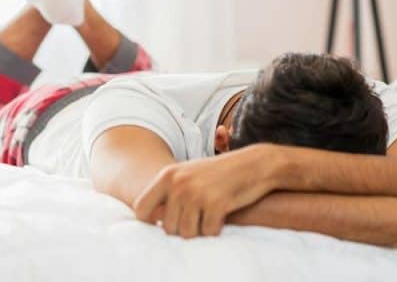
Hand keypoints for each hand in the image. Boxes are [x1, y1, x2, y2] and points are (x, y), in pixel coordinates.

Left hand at [133, 143, 280, 237]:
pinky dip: (216, 229)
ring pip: (187, 233)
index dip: (150, 223)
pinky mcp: (216, 204)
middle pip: (168, 228)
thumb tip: (151, 218)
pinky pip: (208, 232)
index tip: (165, 223)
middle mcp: (179, 184)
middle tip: (199, 216)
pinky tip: (223, 215)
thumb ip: (168, 193)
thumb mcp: (189, 174)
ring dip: (200, 230)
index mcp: (168, 175)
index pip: (141, 209)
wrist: (255, 164)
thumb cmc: (220, 173)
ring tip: (210, 215)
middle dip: (184, 228)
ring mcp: (197, 194)